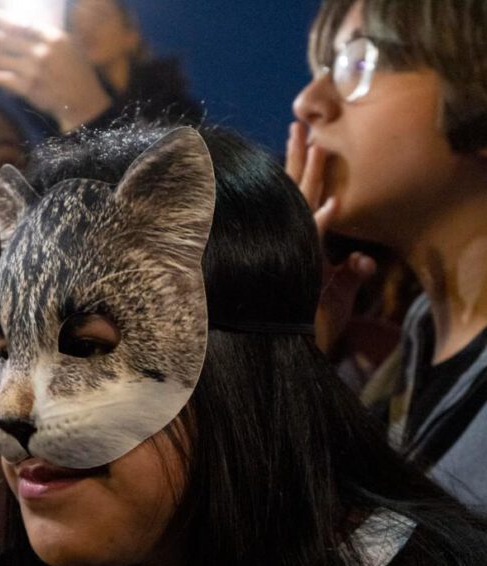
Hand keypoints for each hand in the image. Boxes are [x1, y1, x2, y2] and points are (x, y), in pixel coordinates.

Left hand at [0, 8, 111, 131]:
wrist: (82, 101)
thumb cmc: (75, 70)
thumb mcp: (68, 44)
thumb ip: (46, 34)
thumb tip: (21, 23)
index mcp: (52, 37)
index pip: (19, 23)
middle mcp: (41, 52)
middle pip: (2, 38)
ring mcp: (32, 71)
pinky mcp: (26, 89)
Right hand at [286, 121, 375, 352]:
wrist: (289, 350)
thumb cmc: (311, 324)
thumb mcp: (338, 293)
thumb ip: (351, 272)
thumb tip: (365, 260)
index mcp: (295, 241)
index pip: (293, 196)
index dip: (296, 167)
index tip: (300, 137)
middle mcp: (292, 240)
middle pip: (294, 190)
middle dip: (300, 158)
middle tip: (301, 126)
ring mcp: (295, 251)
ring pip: (301, 206)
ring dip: (311, 177)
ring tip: (318, 147)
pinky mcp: (302, 269)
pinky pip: (313, 240)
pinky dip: (323, 223)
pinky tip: (333, 203)